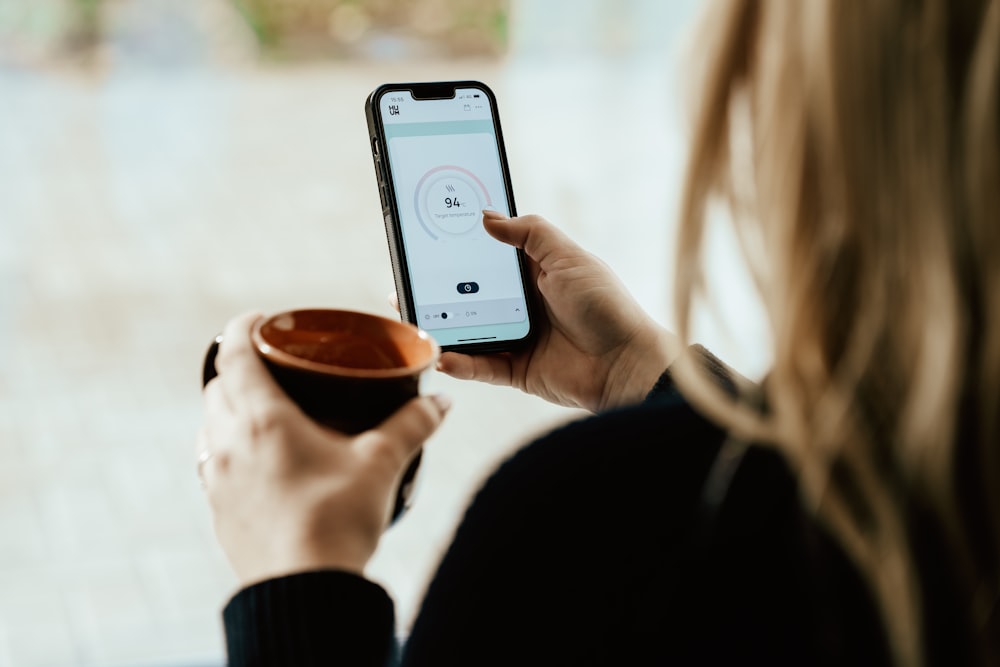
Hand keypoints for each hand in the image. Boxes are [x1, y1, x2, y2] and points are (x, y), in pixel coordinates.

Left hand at [197, 312, 449, 585]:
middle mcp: (229, 443)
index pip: (232, 353)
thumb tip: (441, 403)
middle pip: (217, 387)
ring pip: (210, 426)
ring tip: (268, 415)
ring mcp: (218, 479)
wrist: (305, 590)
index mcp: (262, 419)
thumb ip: (412, 425)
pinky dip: (231, 449)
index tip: (259, 320)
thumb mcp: (382, 463)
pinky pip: (214, 464)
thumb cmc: (337, 522)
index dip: (241, 327)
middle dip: (238, 369)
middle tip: (273, 368)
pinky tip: (264, 464)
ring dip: (230, 410)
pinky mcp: (219, 511)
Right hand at [428, 211, 678, 411]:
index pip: (489, 259)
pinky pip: (481, 367)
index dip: (461, 252)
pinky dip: (461, 363)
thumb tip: (487, 217)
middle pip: (472, 295)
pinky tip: (442, 356)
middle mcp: (523, 305)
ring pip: (471, 332)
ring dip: (443, 329)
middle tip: (405, 285)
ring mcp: (519, 338)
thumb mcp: (568, 257)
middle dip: (439, 292)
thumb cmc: (605, 306)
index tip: (428, 244)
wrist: (627, 364)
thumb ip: (530, 233)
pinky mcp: (519, 371)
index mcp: (536, 273)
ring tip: (414, 322)